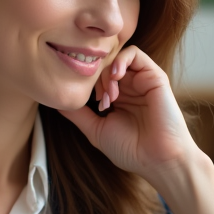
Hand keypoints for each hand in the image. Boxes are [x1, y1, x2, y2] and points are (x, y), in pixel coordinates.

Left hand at [58, 46, 213, 213]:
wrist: (159, 159)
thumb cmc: (131, 150)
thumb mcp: (96, 130)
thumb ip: (77, 114)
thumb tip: (54, 101)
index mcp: (118, 99)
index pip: (96, 77)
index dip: (88, 83)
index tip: (88, 102)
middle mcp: (130, 87)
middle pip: (104, 65)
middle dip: (97, 78)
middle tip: (99, 100)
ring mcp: (142, 81)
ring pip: (117, 58)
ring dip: (108, 71)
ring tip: (110, 94)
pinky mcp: (155, 76)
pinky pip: (135, 54)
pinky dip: (121, 60)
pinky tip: (116, 77)